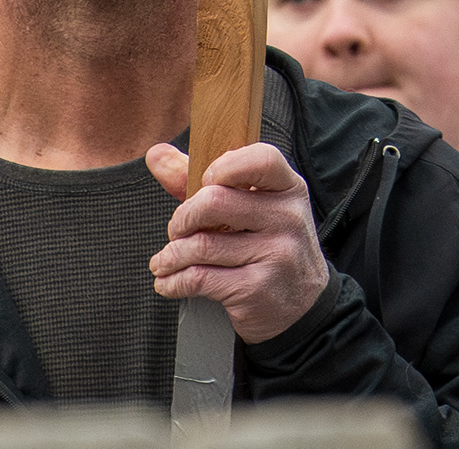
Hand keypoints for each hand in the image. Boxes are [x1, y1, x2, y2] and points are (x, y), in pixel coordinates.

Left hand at [147, 138, 329, 343]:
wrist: (301, 306)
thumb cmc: (266, 247)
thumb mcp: (250, 209)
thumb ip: (202, 181)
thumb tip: (156, 153)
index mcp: (288, 188)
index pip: (262, 159)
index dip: (224, 166)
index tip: (204, 182)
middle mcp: (287, 217)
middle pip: (215, 202)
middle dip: (182, 218)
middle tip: (177, 230)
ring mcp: (275, 254)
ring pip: (201, 245)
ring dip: (171, 255)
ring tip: (166, 260)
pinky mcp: (256, 288)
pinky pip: (199, 278)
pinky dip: (173, 281)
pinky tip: (169, 282)